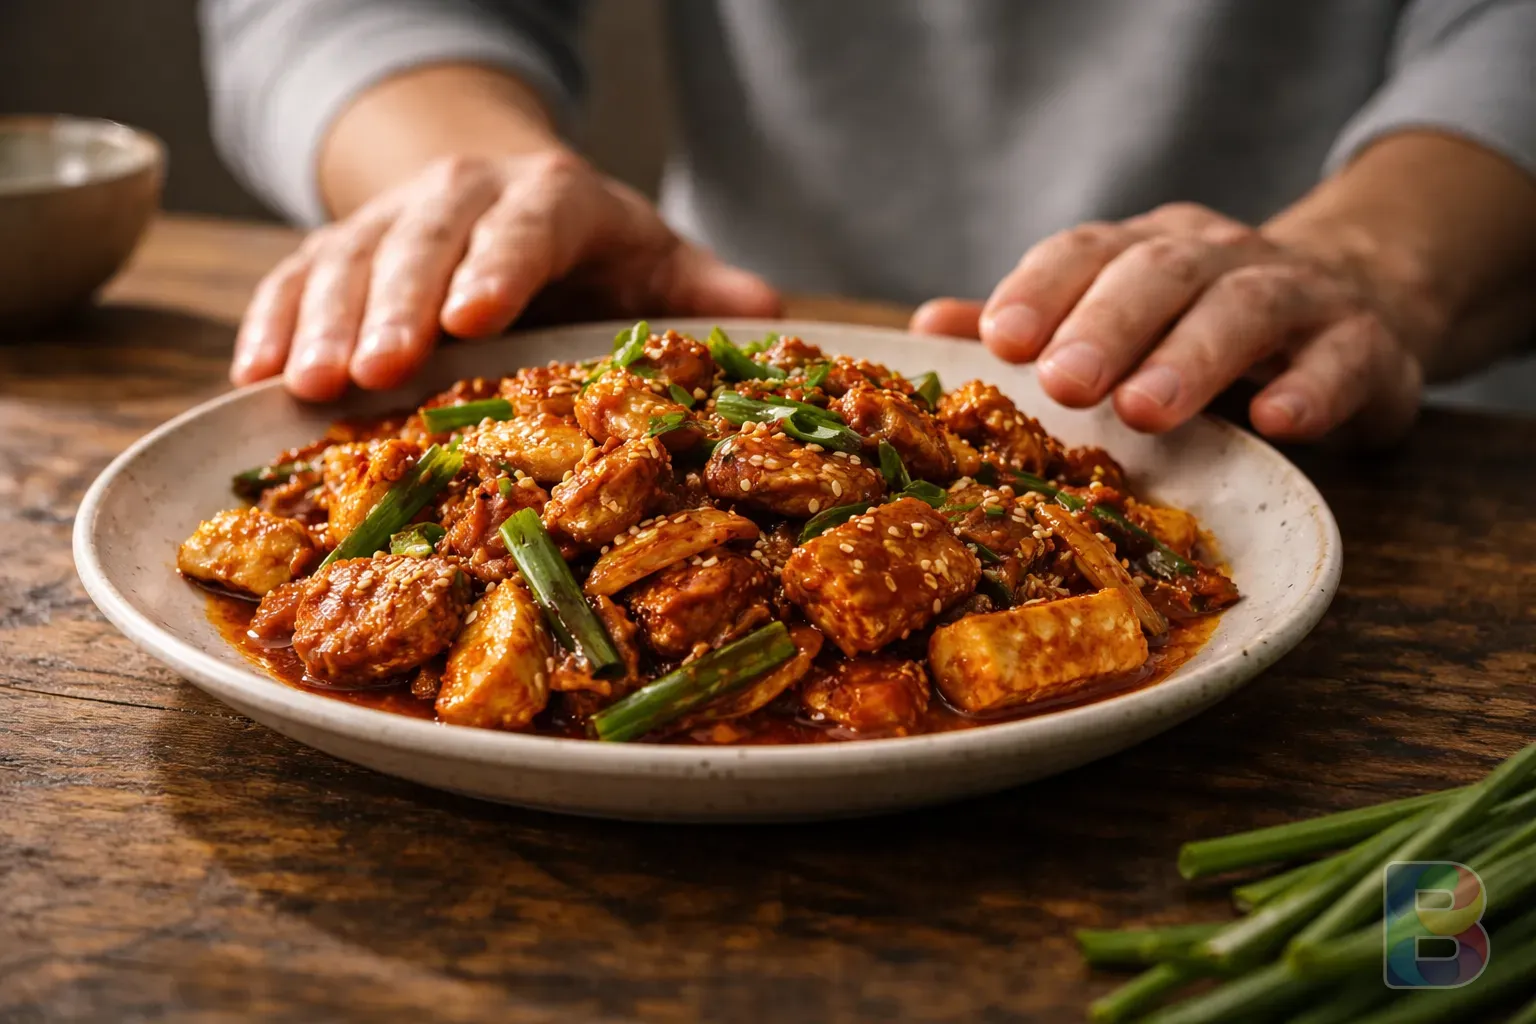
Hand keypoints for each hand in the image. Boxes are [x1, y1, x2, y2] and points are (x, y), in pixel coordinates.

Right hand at [231, 152, 780, 399]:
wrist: (503, 195)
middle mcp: (464, 197)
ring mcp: (392, 219)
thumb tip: (768, 316)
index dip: (498, 267)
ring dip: (326, 323)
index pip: (525, 226)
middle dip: (395, 307)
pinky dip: (271, 320)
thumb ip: (698, 291)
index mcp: (551, 200)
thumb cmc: (591, 250)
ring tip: (305, 384)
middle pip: (424, 243)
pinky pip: (294, 277)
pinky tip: (253, 374)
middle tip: (375, 372)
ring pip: (349, 260)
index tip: (472, 318)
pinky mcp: (338, 248)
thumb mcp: (651, 261)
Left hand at [911, 203, 1425, 442]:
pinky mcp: (1365, 344)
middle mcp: (1216, 257)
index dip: (1042, 291)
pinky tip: (1278, 423)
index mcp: (1144, 250)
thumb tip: (928, 326)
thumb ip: (1035, 322)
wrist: (1359, 301)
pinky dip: (1312, 389)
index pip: (1084, 252)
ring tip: (1145, 411)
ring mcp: (1297, 294)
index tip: (1000, 341)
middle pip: (1157, 274)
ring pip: (1245, 308)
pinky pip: (1344, 358)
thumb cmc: (1202, 324)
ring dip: (1192, 358)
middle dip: (1106, 326)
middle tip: (1063, 384)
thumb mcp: (1118, 315)